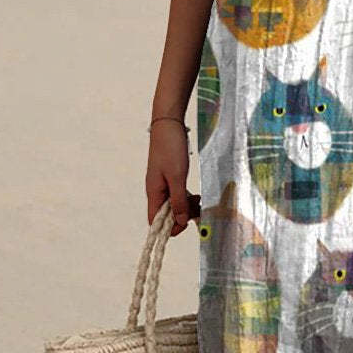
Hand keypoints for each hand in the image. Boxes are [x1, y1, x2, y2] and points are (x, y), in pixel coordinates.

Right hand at [145, 119, 200, 236]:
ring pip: (174, 205)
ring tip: (199, 202)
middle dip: (182, 216)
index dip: (169, 228)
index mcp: (154, 192)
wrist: (169, 124)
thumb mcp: (177, 177)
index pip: (155, 221)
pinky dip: (187, 198)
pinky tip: (196, 196)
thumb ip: (178, 200)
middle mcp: (156, 191)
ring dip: (186, 207)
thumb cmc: (170, 148)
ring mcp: (163, 184)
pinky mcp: (170, 178)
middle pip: (166, 215)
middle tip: (197, 210)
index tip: (186, 225)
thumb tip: (179, 221)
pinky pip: (178, 195)